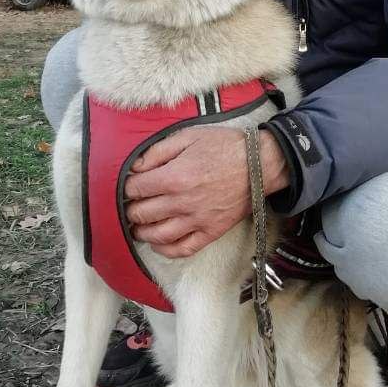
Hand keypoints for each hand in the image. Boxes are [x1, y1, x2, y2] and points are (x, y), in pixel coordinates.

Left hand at [124, 127, 288, 257]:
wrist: (260, 164)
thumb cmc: (225, 147)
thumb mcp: (188, 136)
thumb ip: (157, 151)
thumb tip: (136, 167)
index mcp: (173, 177)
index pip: (134, 189)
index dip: (126, 187)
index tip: (130, 185)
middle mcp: (181, 202)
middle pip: (141, 214)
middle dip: (130, 209)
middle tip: (132, 205)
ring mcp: (196, 220)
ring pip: (157, 235)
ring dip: (142, 232)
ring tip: (138, 226)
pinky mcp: (210, 232)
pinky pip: (182, 249)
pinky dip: (165, 250)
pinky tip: (158, 244)